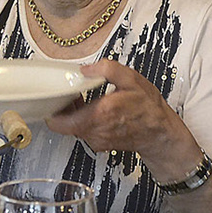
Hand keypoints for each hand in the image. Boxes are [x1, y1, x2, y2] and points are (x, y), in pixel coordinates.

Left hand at [45, 61, 198, 181]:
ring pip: (73, 127)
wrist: (160, 133)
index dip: (50, 109)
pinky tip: (94, 108)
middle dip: (63, 107)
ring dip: (74, 113)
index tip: (53, 96)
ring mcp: (96, 140)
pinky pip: (84, 131)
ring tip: (84, 98)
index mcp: (99, 114)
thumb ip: (107, 69)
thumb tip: (86, 68)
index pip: (58, 122)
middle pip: (63, 123)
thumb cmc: (148, 108)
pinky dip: (84, 120)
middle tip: (70, 92)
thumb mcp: (131, 79)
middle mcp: (94, 131)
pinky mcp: (100, 143)